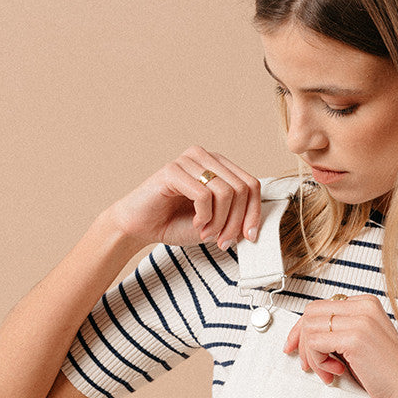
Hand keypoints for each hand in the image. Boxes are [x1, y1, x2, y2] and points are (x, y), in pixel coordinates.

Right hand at [106, 146, 261, 248]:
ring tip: (206, 233)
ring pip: (226, 193)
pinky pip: (204, 195)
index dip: (254, 213)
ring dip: (220, 222)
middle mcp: (206, 157)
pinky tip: (196, 223)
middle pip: (242, 188)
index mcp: (219, 166)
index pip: (252, 184)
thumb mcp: (216, 223)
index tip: (248, 237)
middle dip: (236, 221)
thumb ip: (236, 218)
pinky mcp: (173, 170)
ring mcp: (189, 160)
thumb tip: (256, 223)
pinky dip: (204, 217)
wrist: (141, 227)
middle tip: (222, 240)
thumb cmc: (177, 223)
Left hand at [282, 294, 397, 397]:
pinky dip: (318, 362)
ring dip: (312, 356)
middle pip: (311, 314)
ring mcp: (360, 320)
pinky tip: (336, 372)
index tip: (295, 346)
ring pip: (310, 328)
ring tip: (329, 372)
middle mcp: (363, 306)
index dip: (302, 329)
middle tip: (309, 365)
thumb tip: (305, 334)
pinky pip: (315, 343)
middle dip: (302, 342)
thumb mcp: (361, 343)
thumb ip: (340, 331)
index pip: (320, 306)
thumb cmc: (387, 374)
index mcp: (366, 304)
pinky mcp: (355, 338)